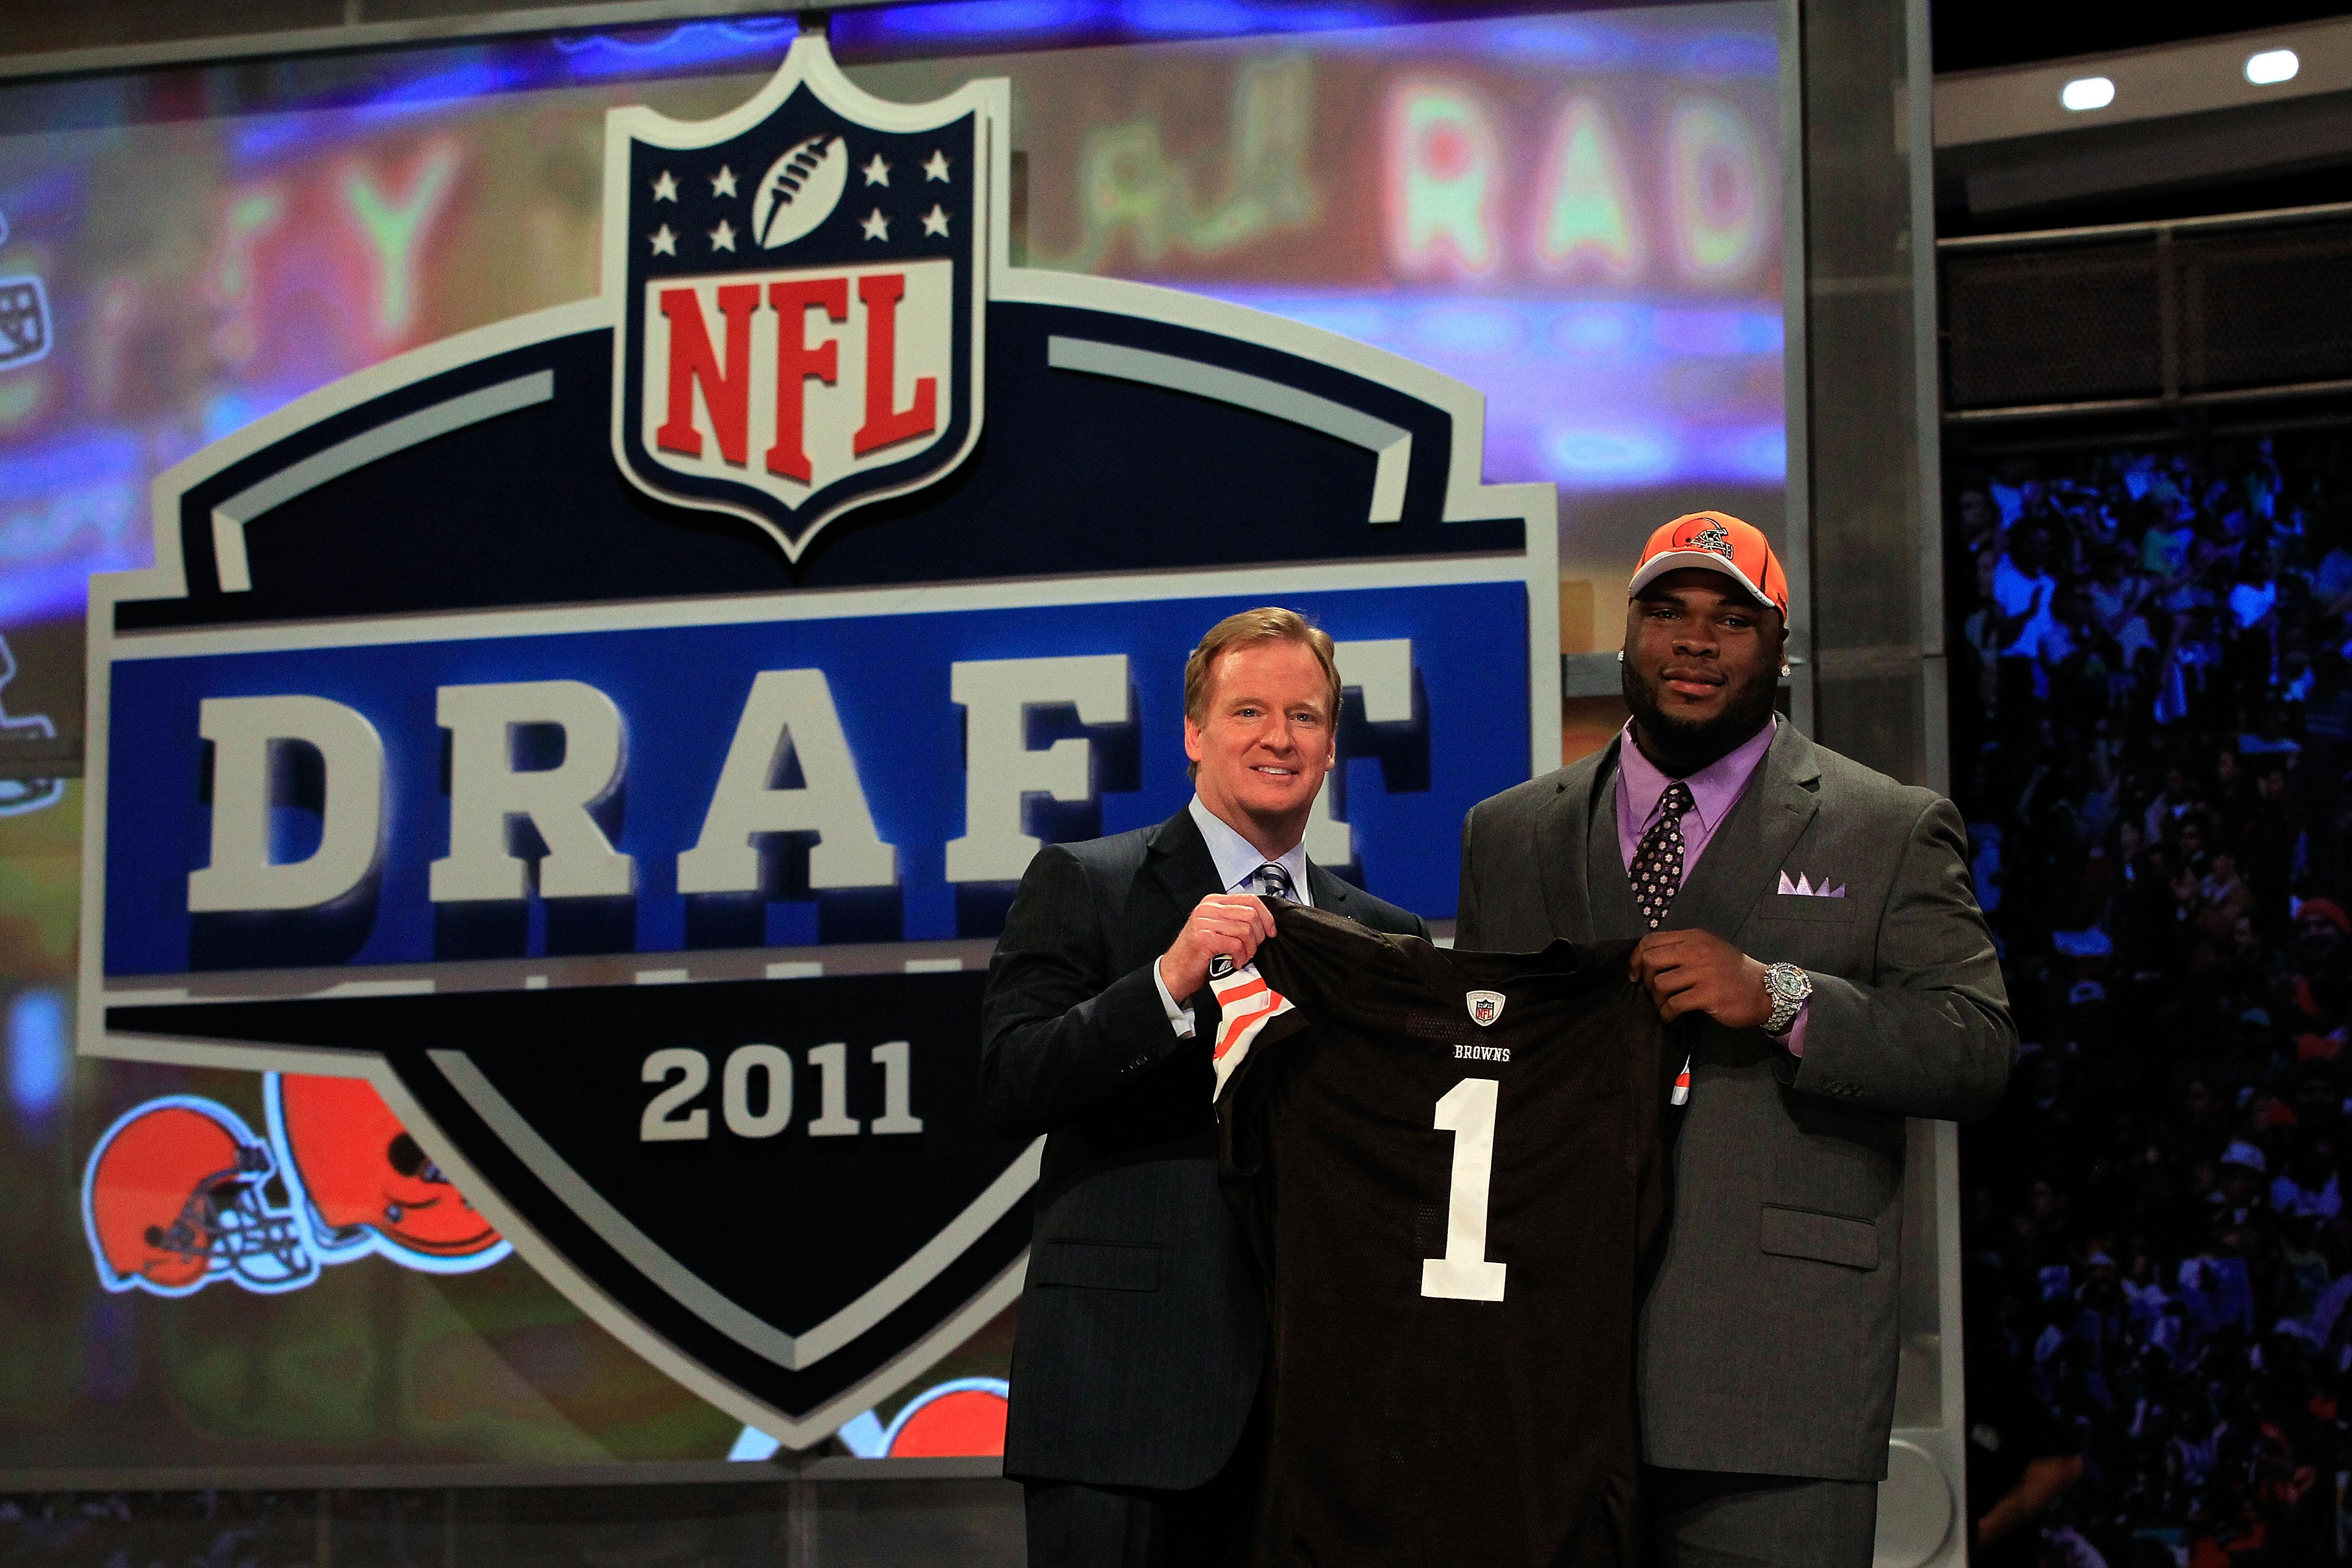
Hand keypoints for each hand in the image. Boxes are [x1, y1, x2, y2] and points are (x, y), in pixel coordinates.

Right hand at [1159, 893, 1276, 998]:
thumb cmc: (1198, 954)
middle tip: (1252, 949)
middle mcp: (1208, 908)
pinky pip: (1236, 944)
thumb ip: (1235, 920)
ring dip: (1249, 949)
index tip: (1271, 931)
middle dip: (1258, 936)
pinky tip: (1235, 962)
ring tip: (1242, 957)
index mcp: (1213, 902)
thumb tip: (1264, 923)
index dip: (1266, 916)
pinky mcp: (1204, 938)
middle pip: (1250, 914)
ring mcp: (1204, 922)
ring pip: (1245, 930)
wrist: (1175, 972)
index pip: (1250, 899)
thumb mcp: (1218, 929)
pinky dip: (1240, 956)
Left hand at [1628, 929, 1771, 1027]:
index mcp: (1693, 938)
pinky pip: (1674, 1004)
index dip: (1636, 958)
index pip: (1651, 940)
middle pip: (1650, 960)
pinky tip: (1670, 1017)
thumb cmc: (1733, 972)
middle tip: (1649, 991)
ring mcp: (1702, 972)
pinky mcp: (1708, 995)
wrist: (1765, 990)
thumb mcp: (1709, 949)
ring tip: (1663, 1005)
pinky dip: (1666, 1013)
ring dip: (1656, 999)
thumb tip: (1648, 960)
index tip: (1634, 974)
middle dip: (1643, 978)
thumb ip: (1682, 949)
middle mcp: (1696, 951)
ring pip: (1660, 983)